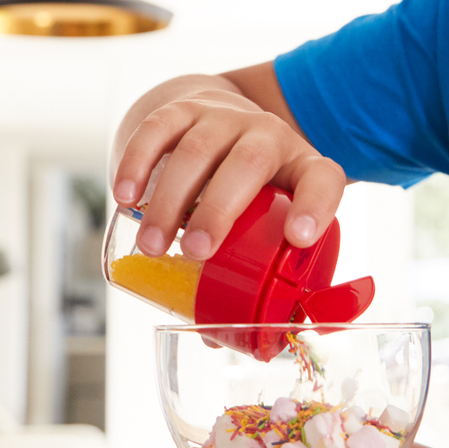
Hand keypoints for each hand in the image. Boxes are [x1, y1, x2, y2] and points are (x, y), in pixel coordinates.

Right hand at [112, 82, 344, 260]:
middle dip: (220, 209)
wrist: (213, 118)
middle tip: (196, 251)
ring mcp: (223, 118)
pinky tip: (125, 197)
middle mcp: (267, 135)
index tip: (300, 238)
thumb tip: (215, 339)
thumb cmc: (246, 188)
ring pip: (198, 149)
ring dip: (171, 200)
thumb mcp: (267, 219)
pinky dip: (138, 163)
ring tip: (152, 246)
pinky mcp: (182, 108)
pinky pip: (158, 128)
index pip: (323, 179)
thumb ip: (250, 273)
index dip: (316, 206)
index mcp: (301, 165)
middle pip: (250, 163)